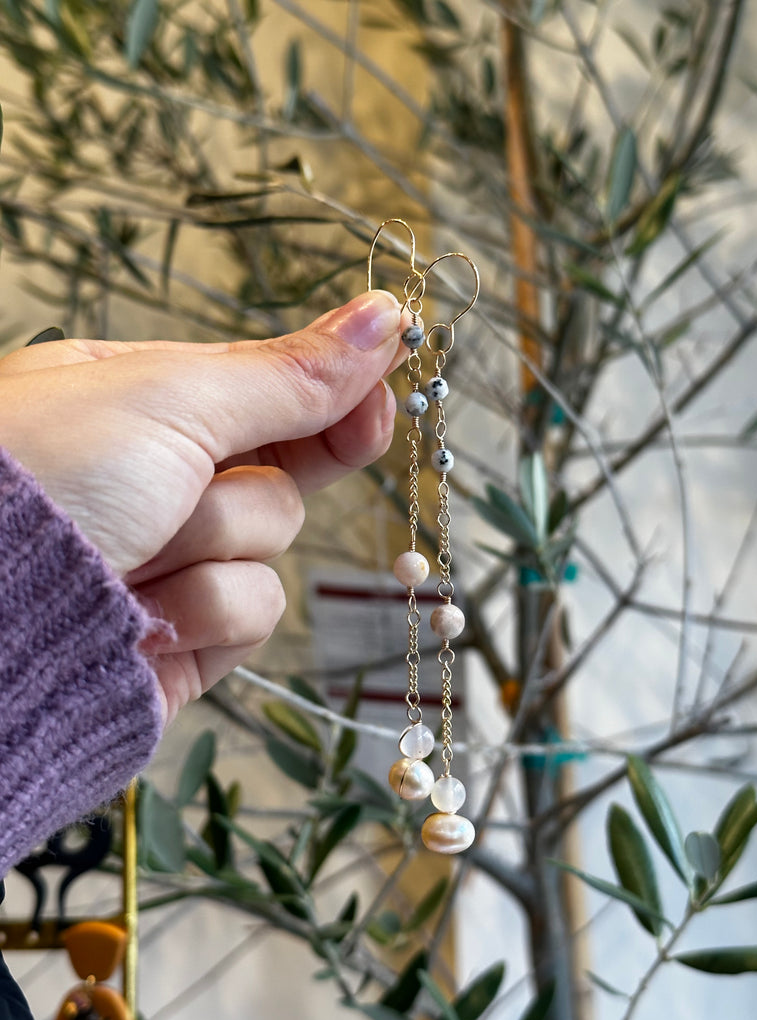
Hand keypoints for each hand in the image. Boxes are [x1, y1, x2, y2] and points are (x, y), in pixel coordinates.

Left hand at [0, 290, 406, 718]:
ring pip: (271, 547)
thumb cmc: (43, 480)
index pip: (266, 392)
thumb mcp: (170, 399)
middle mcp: (157, 483)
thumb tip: (383, 316)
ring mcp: (170, 563)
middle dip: (246, 486)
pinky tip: (145, 616)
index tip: (379, 397)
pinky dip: (206, 612)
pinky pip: (254, 613)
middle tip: (214, 482)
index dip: (330, 397)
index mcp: (140, 404)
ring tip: (131, 558)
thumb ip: (288, 374)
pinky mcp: (184, 637)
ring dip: (213, 549)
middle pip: (281, 475)